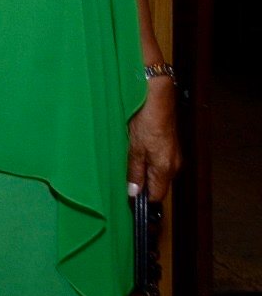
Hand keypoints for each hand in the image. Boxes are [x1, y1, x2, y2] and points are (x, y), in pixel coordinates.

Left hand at [128, 77, 180, 201]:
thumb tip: (134, 193)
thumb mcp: (135, 148)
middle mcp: (173, 164)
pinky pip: (157, 159)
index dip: (142, 199)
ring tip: (126, 162)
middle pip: (157, 184)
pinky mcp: (169, 144)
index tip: (126, 197)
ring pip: (156, 171)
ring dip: (142, 170)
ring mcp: (172, 154)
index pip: (156, 195)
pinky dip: (145, 159)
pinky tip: (134, 150)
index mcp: (166, 168)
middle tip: (121, 178)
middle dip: (140, 183)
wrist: (157, 96)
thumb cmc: (147, 119)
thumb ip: (135, 171)